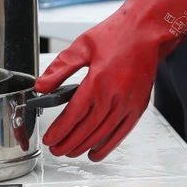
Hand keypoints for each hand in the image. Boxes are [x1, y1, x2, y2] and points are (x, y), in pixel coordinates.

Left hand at [34, 0, 186, 160]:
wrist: (146, 32)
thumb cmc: (115, 35)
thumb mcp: (81, 47)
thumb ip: (59, 69)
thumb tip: (41, 86)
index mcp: (97, 82)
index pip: (73, 115)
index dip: (59, 131)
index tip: (49, 138)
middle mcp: (114, 97)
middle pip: (87, 129)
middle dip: (68, 142)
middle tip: (56, 149)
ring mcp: (128, 104)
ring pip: (102, 134)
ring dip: (84, 147)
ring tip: (70, 152)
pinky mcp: (138, 107)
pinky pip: (121, 133)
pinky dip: (108, 146)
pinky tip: (95, 153)